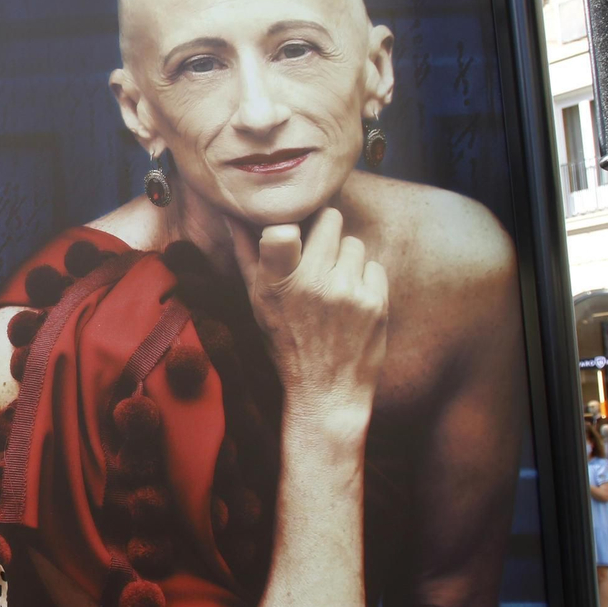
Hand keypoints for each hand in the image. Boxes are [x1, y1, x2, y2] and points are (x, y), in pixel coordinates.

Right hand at [227, 208, 387, 424]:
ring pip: (354, 243)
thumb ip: (246, 255)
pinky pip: (374, 266)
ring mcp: (348, 292)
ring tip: (333, 285)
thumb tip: (231, 215)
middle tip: (317, 257)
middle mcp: (312, 284)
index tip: (290, 235)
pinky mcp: (376, 302)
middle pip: (330, 220)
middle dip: (324, 233)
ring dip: (345, 258)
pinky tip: (351, 301)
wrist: (327, 391)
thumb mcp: (257, 302)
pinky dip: (365, 279)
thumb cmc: (286, 343)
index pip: (282, 230)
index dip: (291, 223)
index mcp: (277, 284)